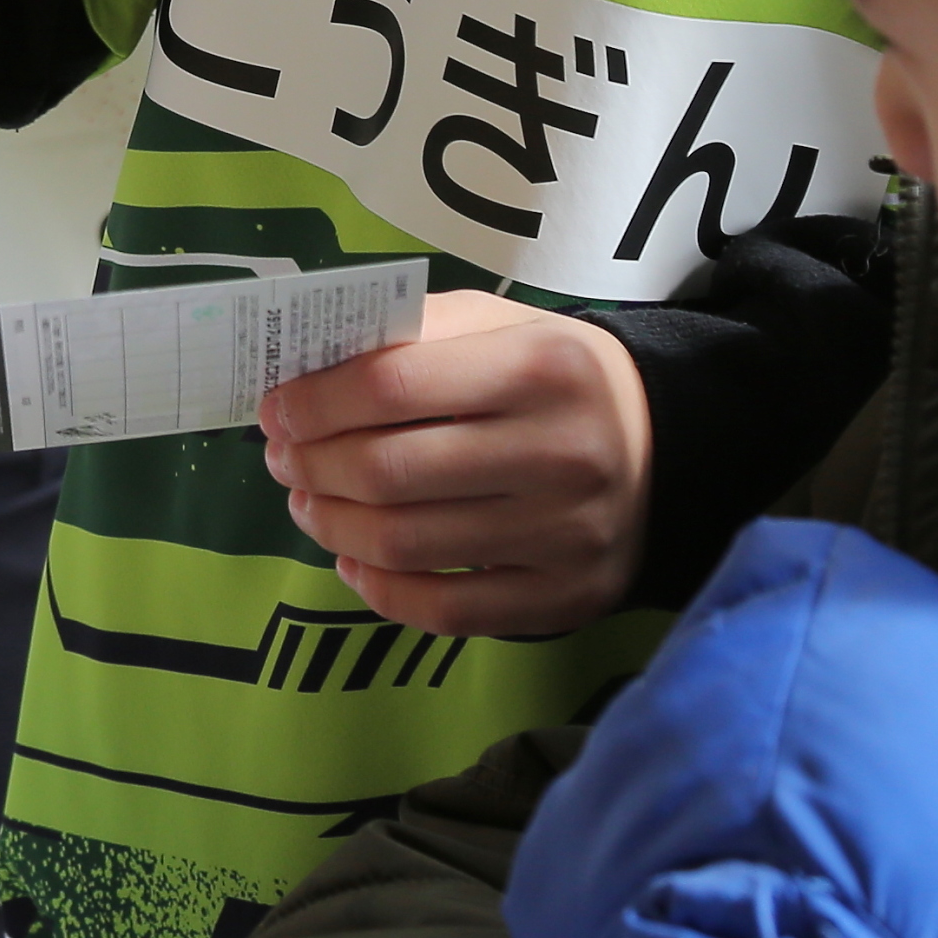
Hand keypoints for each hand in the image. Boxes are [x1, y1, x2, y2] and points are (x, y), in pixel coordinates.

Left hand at [263, 290, 653, 636]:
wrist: (661, 446)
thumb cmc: (555, 377)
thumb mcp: (501, 327)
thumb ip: (416, 336)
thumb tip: (310, 371)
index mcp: (541, 367)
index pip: (394, 385)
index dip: (317, 402)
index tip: (276, 409)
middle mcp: (560, 452)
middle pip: (390, 470)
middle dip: (312, 465)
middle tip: (283, 458)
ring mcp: (566, 534)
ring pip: (407, 544)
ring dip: (332, 525)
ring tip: (308, 503)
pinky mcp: (565, 597)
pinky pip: (447, 610)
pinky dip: (381, 590)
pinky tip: (353, 560)